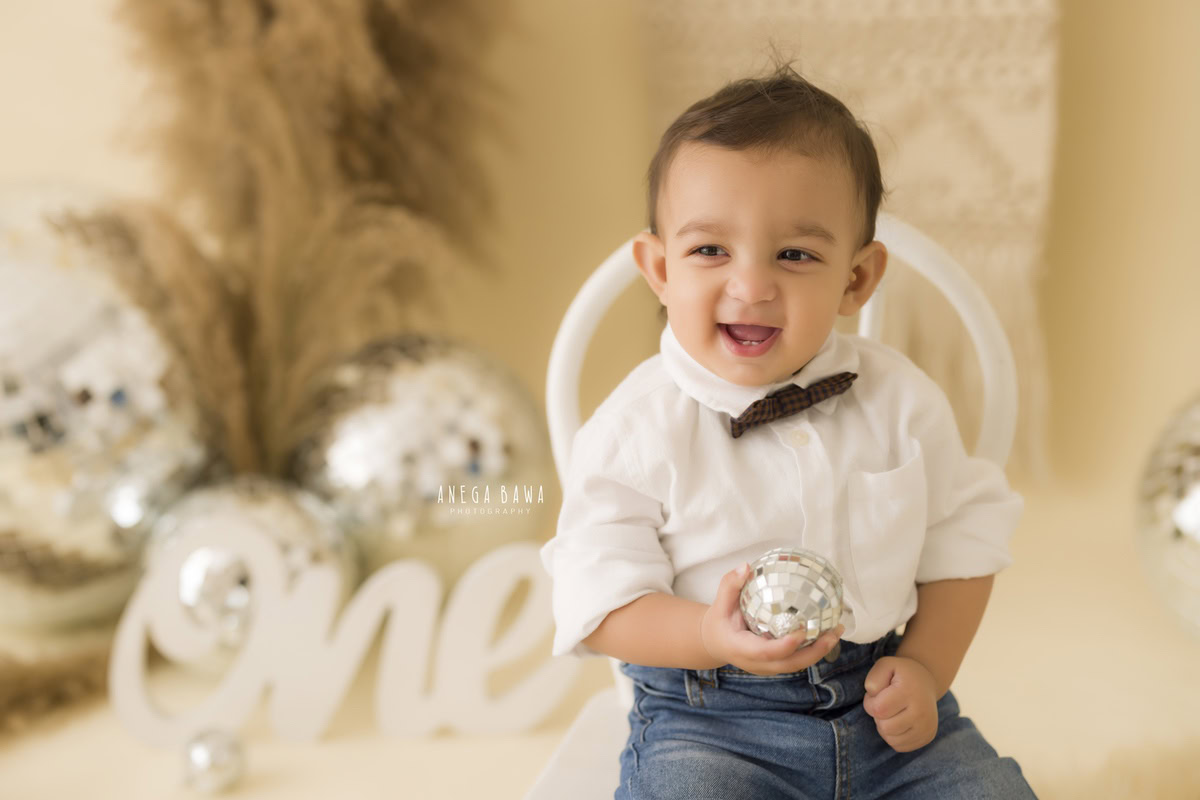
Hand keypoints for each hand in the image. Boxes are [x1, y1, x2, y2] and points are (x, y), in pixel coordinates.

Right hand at [701, 563, 844, 675]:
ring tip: (837, 630)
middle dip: (814, 652)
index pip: (766, 652)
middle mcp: (757, 663)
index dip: (785, 645)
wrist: (715, 642)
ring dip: (820, 651)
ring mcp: (768, 667)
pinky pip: (797, 659)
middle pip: (789, 664)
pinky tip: (828, 631)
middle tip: (833, 633)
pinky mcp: (776, 664)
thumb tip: (746, 566)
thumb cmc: (719, 620)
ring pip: (797, 664)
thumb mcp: (720, 601)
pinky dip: (814, 648)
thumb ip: (730, 584)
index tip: (802, 630)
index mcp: (741, 649)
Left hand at [862, 655, 939, 751]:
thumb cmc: (901, 674)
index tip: (876, 695)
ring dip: (884, 727)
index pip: (878, 709)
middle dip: (878, 716)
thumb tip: (872, 694)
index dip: (870, 703)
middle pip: (885, 727)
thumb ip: (873, 678)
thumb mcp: (885, 665)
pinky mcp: (927, 737)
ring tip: (891, 712)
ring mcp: (927, 727)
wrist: (926, 683)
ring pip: (891, 739)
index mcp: (910, 692)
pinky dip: (893, 736)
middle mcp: (922, 712)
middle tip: (885, 704)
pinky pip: (899, 746)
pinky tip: (898, 722)